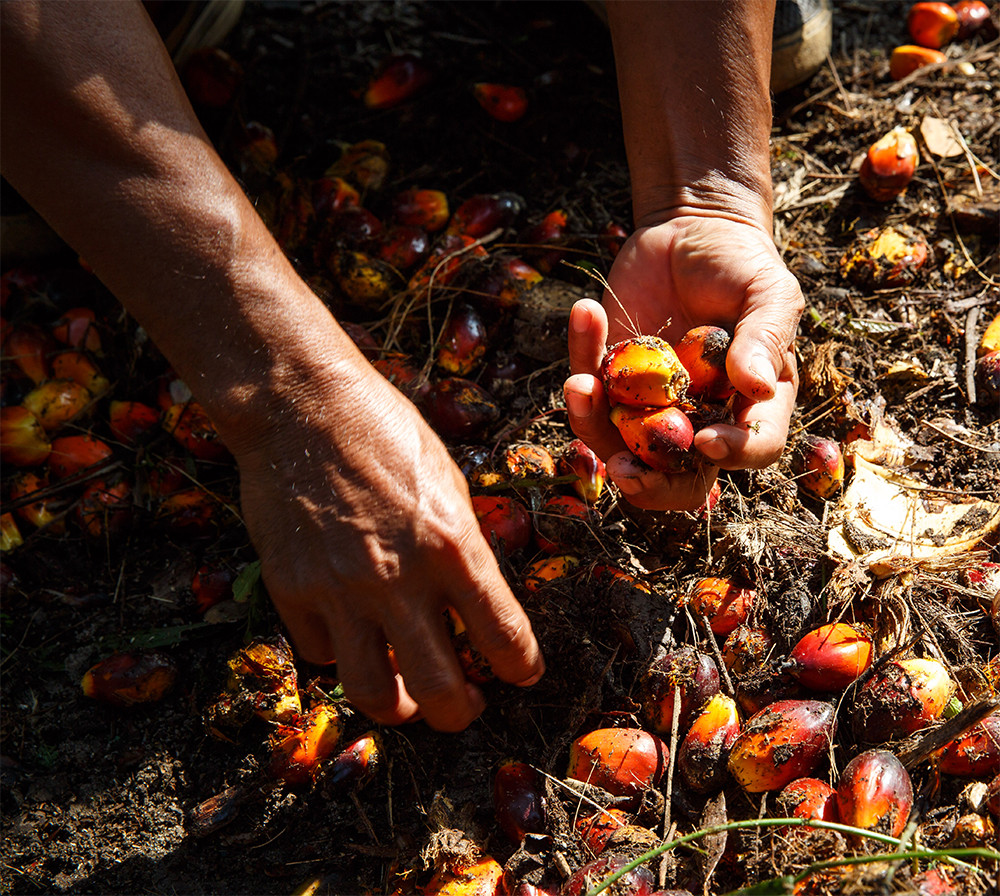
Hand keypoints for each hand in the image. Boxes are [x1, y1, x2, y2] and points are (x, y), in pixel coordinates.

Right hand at [233, 357, 544, 731]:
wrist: (303, 406)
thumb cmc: (387, 432)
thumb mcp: (449, 483)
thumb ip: (465, 549)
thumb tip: (475, 605)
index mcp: (454, 547)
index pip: (505, 637)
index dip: (523, 668)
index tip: (523, 673)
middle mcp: (400, 580)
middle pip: (441, 692)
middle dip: (463, 714)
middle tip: (466, 706)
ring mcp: (341, 590)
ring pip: (373, 695)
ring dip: (398, 709)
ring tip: (407, 701)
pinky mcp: (292, 590)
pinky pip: (322, 652)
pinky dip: (342, 654)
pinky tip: (352, 636)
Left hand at [564, 214, 803, 510]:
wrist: (691, 231)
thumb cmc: (741, 264)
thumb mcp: (768, 293)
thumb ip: (764, 338)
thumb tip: (756, 387)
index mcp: (751, 406)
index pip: (753, 450)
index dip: (733, 455)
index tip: (706, 441)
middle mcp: (700, 418)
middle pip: (678, 478)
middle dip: (649, 484)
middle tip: (624, 468)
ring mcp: (649, 406)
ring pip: (617, 444)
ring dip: (592, 424)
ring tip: (580, 384)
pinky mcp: (610, 380)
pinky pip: (588, 391)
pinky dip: (580, 359)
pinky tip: (586, 314)